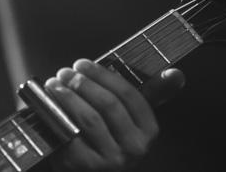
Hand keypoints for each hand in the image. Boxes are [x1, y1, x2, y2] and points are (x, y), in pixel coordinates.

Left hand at [44, 59, 184, 170]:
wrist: (87, 170)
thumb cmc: (107, 135)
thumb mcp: (130, 116)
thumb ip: (151, 93)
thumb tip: (176, 73)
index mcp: (148, 131)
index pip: (129, 95)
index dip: (102, 75)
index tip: (83, 64)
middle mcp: (134, 148)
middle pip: (107, 105)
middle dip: (82, 83)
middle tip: (65, 72)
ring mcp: (111, 160)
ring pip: (89, 118)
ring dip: (68, 96)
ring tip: (54, 84)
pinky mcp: (86, 167)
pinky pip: (71, 135)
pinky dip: (57, 116)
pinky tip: (49, 105)